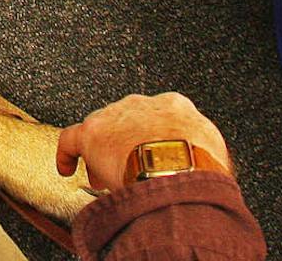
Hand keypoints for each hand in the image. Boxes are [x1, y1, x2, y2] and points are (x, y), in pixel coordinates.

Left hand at [54, 92, 232, 190]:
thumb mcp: (214, 155)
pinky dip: (67, 154)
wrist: (178, 169)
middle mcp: (143, 104)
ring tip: (106, 177)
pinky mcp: (92, 133)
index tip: (152, 155)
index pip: (160, 120)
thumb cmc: (200, 167)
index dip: (154, 141)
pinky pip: (71, 140)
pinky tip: (67, 168)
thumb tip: (205, 170)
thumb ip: (202, 153)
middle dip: (127, 147)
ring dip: (103, 154)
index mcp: (176, 106)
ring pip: (103, 133)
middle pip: (128, 124)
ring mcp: (115, 116)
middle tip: (128, 169)